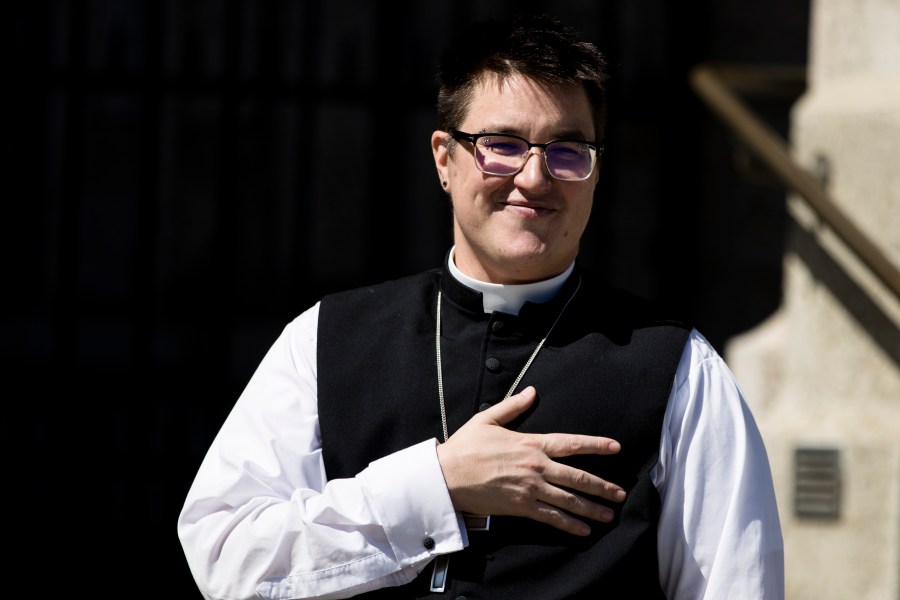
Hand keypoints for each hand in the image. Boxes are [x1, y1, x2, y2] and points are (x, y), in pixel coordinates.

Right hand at [435, 386, 625, 535]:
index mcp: (531, 443)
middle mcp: (537, 466)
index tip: (616, 447)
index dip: (596, 445)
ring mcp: (531, 488)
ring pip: (570, 500)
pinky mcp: (521, 507)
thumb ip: (513, 406)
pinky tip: (584, 530)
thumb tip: (531, 391)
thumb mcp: (488, 419)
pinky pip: (552, 517)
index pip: (571, 443)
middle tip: (620, 493)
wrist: (447, 475)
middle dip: (603, 486)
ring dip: (592, 508)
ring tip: (609, 515)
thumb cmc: (465, 447)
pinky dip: (570, 525)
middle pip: (578, 476)